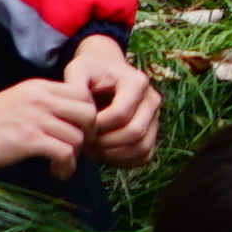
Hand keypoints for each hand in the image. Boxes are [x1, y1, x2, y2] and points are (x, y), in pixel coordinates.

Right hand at [0, 78, 100, 179]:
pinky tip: (56, 172)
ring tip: (61, 166)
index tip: (78, 133)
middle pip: (89, 113)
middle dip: (89, 135)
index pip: (83, 94)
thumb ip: (42, 104)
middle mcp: (41, 98)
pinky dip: (66, 167)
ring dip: (76, 156)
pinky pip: (65, 153)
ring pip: (79, 136)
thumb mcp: (17, 101)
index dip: (88, 116)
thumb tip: (67, 119)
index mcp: (39, 87)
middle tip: (76, 150)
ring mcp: (35, 118)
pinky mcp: (27, 139)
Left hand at [63, 31, 160, 167]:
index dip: (97, 127)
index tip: (79, 128)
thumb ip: (75, 87)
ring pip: (142, 147)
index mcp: (137, 82)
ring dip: (114, 155)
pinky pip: (145, 155)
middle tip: (84, 144)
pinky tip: (104, 154)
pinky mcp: (153, 132)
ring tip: (92, 150)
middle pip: (135, 132)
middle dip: (105, 144)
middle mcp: (152, 100)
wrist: (105, 69)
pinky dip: (124, 161)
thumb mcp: (78, 70)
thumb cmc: (90, 71)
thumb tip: (78, 112)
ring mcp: (155, 117)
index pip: (120, 114)